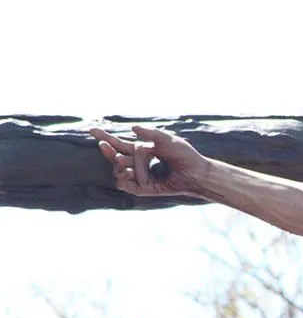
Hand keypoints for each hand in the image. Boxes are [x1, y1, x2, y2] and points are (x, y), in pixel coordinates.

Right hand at [90, 125, 208, 195]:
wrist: (195, 172)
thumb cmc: (184, 155)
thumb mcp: (167, 140)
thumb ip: (150, 134)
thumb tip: (132, 128)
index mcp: (142, 150)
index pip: (119, 144)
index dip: (106, 137)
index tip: (92, 130)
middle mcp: (139, 163)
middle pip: (115, 157)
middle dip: (107, 151)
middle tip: (103, 145)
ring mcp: (140, 176)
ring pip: (118, 171)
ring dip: (117, 165)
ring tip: (124, 161)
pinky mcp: (143, 189)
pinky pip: (125, 185)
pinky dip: (123, 180)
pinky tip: (127, 174)